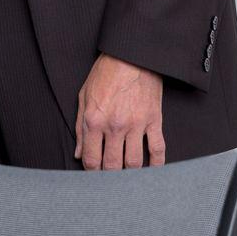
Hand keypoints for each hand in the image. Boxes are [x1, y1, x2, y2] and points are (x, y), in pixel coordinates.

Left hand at [74, 53, 164, 169]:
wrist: (131, 55)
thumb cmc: (105, 73)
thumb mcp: (84, 96)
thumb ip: (80, 127)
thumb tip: (78, 153)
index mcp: (94, 120)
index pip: (91, 159)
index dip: (91, 172)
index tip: (93, 174)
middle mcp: (114, 126)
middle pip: (112, 166)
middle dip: (109, 177)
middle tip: (109, 180)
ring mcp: (136, 125)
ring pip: (134, 163)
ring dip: (130, 174)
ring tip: (127, 177)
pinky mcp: (153, 120)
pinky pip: (158, 149)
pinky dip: (157, 165)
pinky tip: (153, 171)